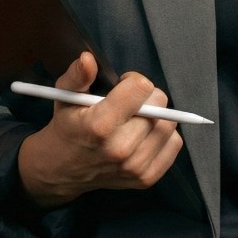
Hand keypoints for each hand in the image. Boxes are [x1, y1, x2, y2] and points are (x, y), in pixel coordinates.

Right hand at [17, 52, 182, 208]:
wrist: (62, 169)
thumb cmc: (68, 127)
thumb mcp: (66, 97)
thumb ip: (78, 75)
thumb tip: (88, 59)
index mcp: (99, 125)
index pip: (142, 88)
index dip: (133, 81)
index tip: (122, 87)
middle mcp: (120, 149)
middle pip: (159, 105)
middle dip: (147, 98)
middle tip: (129, 104)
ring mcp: (134, 167)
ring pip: (169, 124)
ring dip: (157, 116)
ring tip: (136, 119)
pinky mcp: (146, 178)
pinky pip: (174, 144)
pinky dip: (164, 135)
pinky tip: (144, 135)